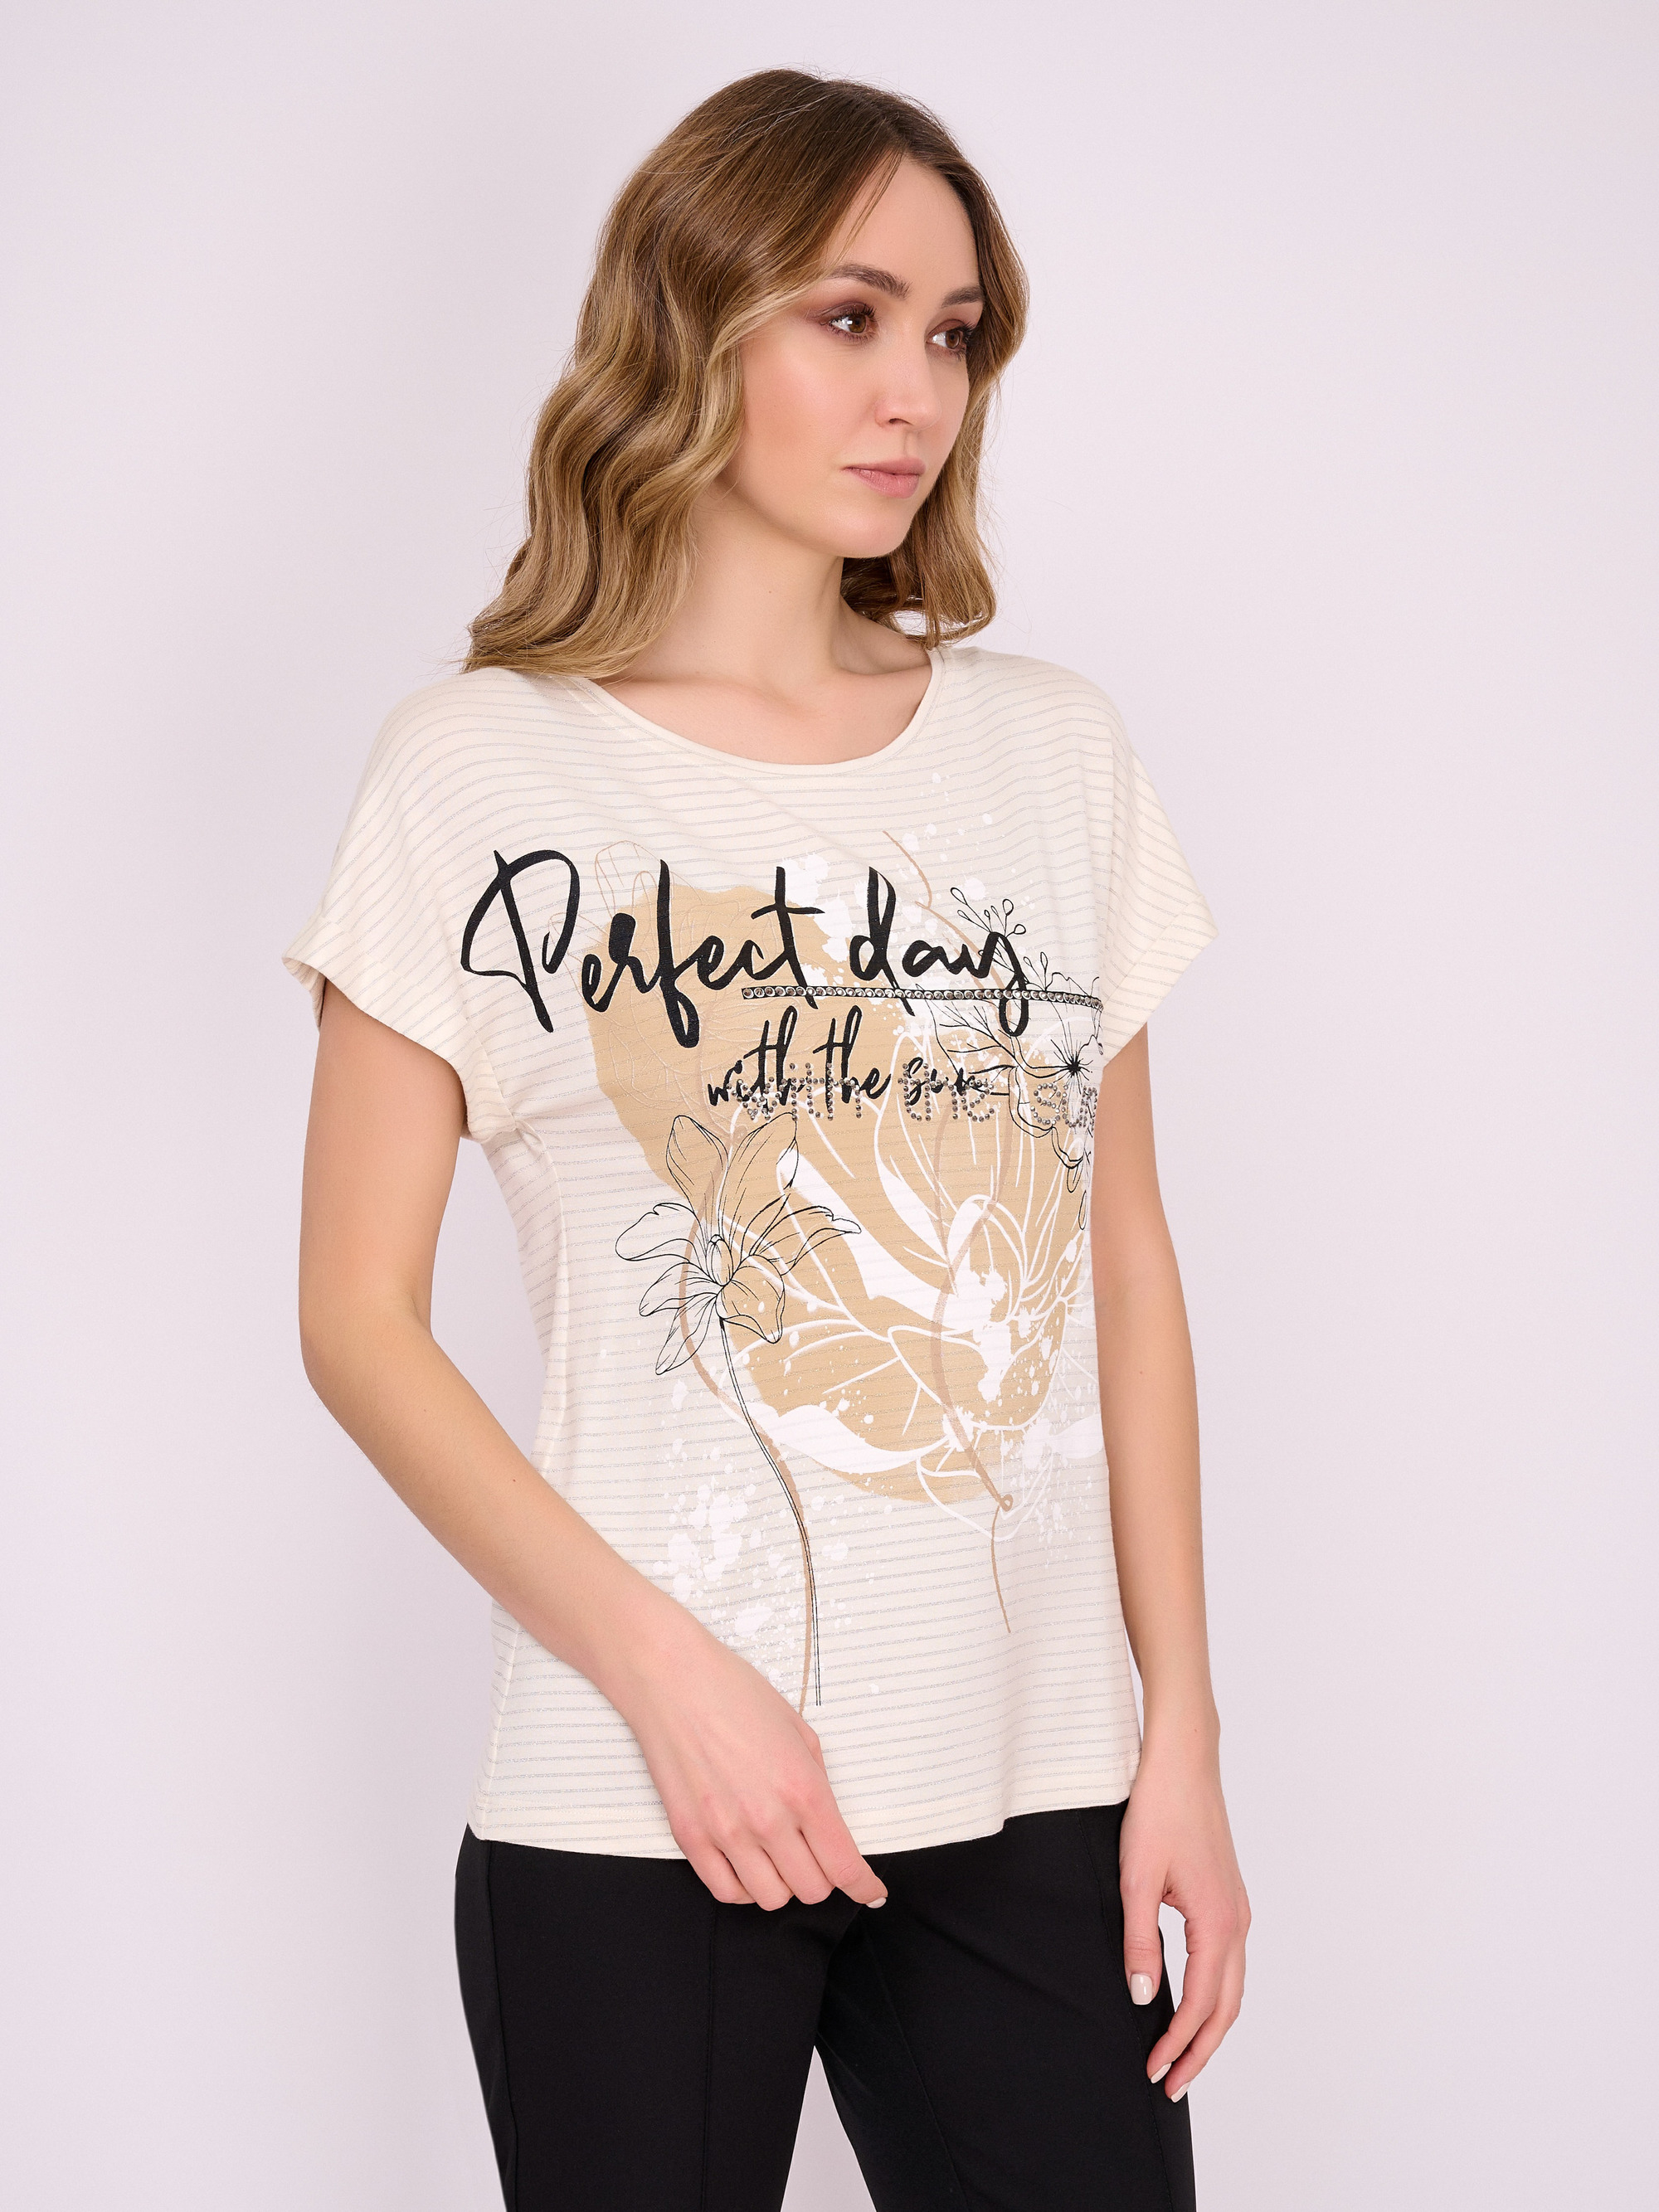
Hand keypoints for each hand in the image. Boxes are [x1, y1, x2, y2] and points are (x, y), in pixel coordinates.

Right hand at [615, 1606, 888, 1911]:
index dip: (863, 1887)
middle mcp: (767, 1819)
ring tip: (778, 1857)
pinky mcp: (690, 1837)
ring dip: (783, 1884)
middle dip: (823, 1877)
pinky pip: (725, 1892)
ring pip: (771, 1899)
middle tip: (816, 1856)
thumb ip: (817, 1782)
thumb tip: (826, 1824)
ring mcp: (725, 1833)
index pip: (844, 1865)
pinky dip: (744, 1888)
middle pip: (811, 1889)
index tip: (870, 1891)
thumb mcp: (798, 1730)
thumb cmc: (734, 1693)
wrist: (672, 1679)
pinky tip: (747, 1866)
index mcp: (803, 1789)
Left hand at [1120, 1729, 1249, 2099]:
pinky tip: (1191, 1998)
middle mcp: (1237, 1922)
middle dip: (1201, 2050)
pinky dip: (1214, 1993)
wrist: (1183, 1760)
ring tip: (1182, 2054)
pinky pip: (1228, 1960)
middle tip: (1172, 2085)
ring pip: (1232, 1986)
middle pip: (1227, 2007)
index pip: (1202, 2005)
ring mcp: (1237, 1908)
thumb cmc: (1159, 1810)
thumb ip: (1139, 1941)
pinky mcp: (1228, 1896)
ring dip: (1210, 2025)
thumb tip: (1144, 1997)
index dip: (1178, 2044)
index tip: (1154, 2072)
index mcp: (1217, 1923)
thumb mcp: (1136, 1878)